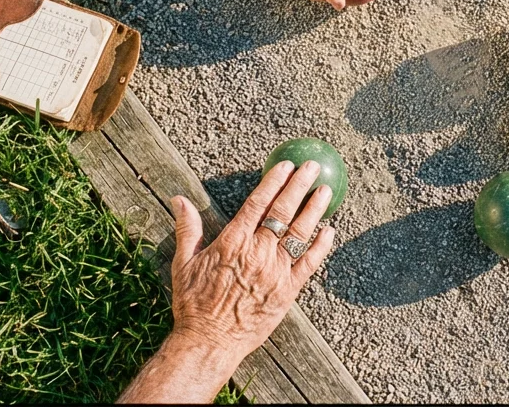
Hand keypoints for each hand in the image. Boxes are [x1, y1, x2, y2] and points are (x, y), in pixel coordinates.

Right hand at [167, 160, 337, 364]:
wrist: (209, 342)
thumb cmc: (193, 304)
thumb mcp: (184, 263)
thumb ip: (187, 228)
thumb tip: (179, 199)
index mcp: (233, 242)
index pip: (258, 203)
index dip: (273, 181)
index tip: (285, 165)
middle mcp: (257, 252)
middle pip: (283, 211)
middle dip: (299, 185)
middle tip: (312, 167)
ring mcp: (275, 271)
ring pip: (300, 233)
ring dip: (314, 209)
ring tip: (326, 191)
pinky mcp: (288, 291)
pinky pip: (309, 264)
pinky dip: (320, 246)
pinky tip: (329, 231)